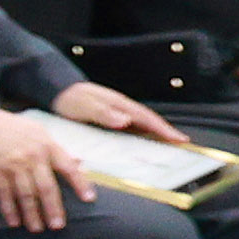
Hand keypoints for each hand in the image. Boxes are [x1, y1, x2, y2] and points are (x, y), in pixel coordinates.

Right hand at [0, 109, 84, 232]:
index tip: (89, 199)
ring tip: (37, 229)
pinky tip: (14, 222)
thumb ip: (59, 150)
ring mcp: (14, 165)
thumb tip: (80, 163)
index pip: (68, 167)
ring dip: (32, 214)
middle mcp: (32, 157)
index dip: (80, 183)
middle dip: (53, 208)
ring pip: (26, 194)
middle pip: (46, 187)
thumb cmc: (16, 129)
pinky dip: (9, 209)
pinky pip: (4, 194)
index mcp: (47, 146)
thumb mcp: (40, 133)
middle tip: (58, 226)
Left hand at [50, 79, 171, 139]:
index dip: (164, 129)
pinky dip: (141, 136)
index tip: (179, 139)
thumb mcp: (85, 106)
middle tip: (182, 145)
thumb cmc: (70, 98)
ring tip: (169, 148)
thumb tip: (125, 120)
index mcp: (119, 105)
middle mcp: (121, 108)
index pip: (147, 118)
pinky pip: (130, 128)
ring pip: (141, 125)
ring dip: (155, 135)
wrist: (56, 91)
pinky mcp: (110, 119)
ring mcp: (116, 113)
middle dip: (166, 133)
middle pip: (149, 122)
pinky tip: (142, 145)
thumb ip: (103, 113)